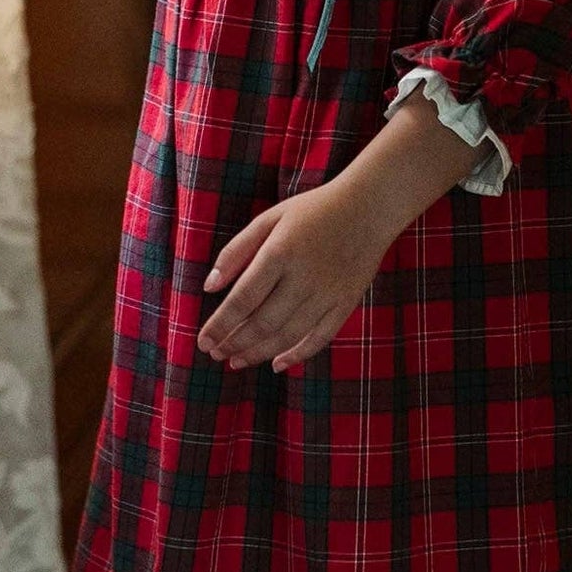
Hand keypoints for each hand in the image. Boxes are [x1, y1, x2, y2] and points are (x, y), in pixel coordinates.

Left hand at [196, 180, 398, 373]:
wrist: (369, 208)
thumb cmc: (312, 211)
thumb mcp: (269, 219)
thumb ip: (236, 251)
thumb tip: (209, 287)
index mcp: (280, 252)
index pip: (243, 299)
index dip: (221, 325)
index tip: (203, 341)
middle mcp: (304, 276)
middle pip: (263, 322)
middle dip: (235, 343)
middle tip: (216, 354)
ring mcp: (328, 293)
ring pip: (288, 335)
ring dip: (258, 353)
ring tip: (237, 361)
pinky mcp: (346, 303)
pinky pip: (320, 338)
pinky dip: (297, 355)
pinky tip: (276, 363)